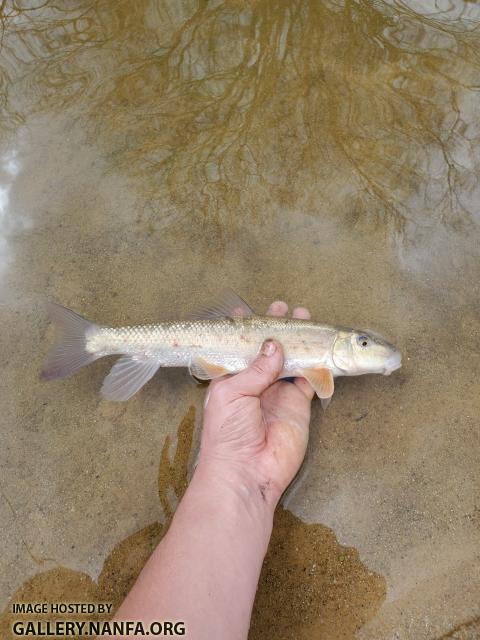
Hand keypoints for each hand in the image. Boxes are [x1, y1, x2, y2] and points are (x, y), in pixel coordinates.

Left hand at [197, 302, 314, 506]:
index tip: (256, 311)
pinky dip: (317, 364)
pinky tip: (320, 347)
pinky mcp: (298, 404)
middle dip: (278, 330)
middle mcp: (256, 382)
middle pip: (270, 350)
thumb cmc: (227, 433)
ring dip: (299, 341)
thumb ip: (256, 368)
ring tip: (305, 318)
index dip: (250, 329)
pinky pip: (310, 379)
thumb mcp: (232, 393)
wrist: (245, 472)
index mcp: (232, 377)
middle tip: (287, 309)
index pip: (242, 347)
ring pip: (292, 359)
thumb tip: (273, 346)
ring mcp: (278, 392)